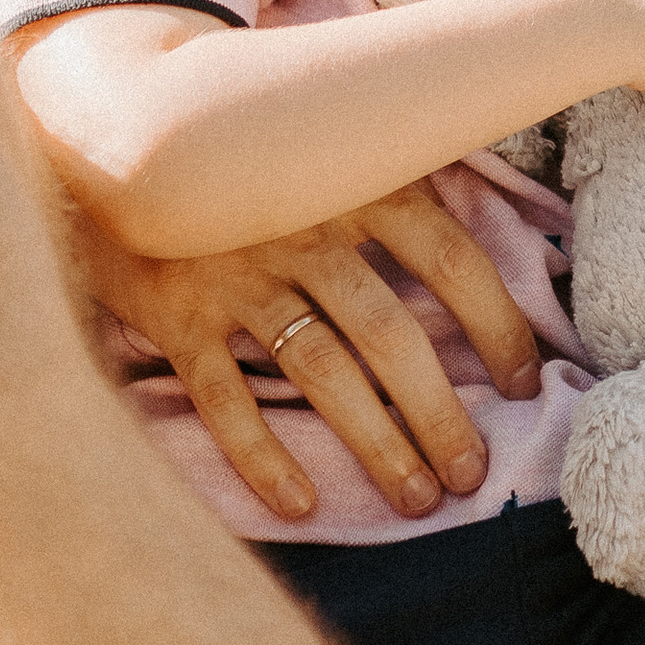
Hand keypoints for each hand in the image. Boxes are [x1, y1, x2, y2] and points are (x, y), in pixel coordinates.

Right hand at [61, 187, 541, 520]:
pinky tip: (302, 504)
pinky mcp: (174, 312)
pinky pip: (223, 394)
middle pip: (391, 331)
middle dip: (440, 412)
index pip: (452, 259)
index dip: (499, 326)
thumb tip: (503, 252)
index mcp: (357, 184)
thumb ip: (403, 192)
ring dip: (376, 442)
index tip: (527, 384)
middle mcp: (302, 227)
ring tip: (417, 498)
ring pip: (321, 370)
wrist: (117, 140)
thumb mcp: (336, 152)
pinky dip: (261, 454)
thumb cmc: (254, 161)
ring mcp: (236, 272)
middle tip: (474, 474)